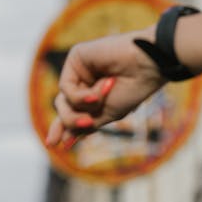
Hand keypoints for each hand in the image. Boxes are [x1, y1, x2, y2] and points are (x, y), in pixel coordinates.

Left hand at [46, 27, 164, 149]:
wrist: (146, 65)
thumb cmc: (132, 90)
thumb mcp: (106, 114)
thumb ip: (84, 124)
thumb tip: (63, 141)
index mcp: (92, 93)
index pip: (70, 112)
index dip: (62, 128)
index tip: (55, 145)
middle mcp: (84, 80)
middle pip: (63, 108)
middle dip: (72, 121)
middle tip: (88, 123)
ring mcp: (79, 69)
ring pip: (62, 101)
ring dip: (81, 108)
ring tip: (98, 103)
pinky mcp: (76, 56)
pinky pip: (66, 87)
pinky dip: (82, 96)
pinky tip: (102, 89)